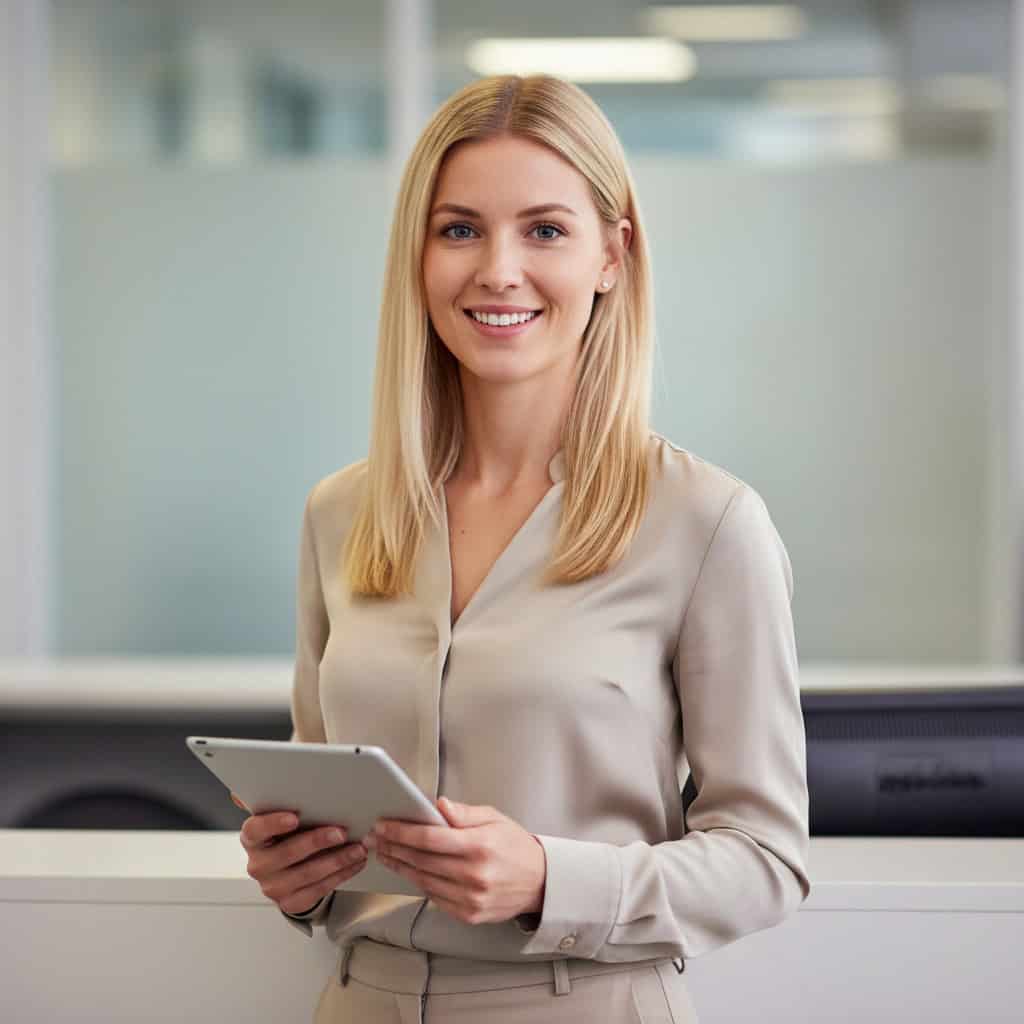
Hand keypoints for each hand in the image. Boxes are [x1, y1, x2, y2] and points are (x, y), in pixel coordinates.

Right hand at [232, 791, 368, 915]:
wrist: (287, 869)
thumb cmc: (285, 835)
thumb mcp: (279, 816)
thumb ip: (276, 799)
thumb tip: (267, 783)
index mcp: (252, 838)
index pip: (255, 829)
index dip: (273, 823)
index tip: (295, 817)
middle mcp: (258, 864)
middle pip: (286, 853)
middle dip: (317, 842)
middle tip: (341, 832)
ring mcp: (273, 887)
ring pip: (307, 874)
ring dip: (337, 860)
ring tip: (358, 848)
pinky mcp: (291, 902)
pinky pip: (319, 889)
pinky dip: (341, 874)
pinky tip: (355, 862)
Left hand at [366, 797, 545, 924]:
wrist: (540, 882)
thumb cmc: (515, 846)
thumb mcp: (494, 818)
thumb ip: (463, 813)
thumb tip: (437, 805)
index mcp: (479, 845)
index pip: (429, 837)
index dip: (401, 830)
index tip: (384, 825)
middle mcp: (473, 874)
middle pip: (420, 860)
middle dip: (393, 847)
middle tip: (375, 838)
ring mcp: (470, 898)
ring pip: (422, 880)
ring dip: (399, 866)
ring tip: (385, 853)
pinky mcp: (468, 914)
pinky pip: (433, 897)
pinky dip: (417, 882)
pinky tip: (407, 870)